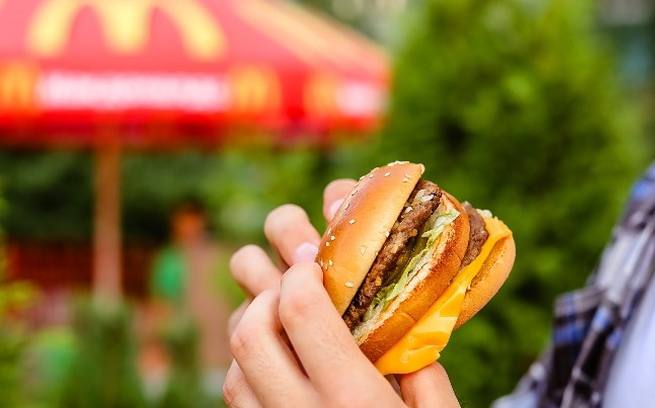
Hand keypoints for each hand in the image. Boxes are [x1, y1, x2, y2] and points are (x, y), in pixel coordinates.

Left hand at [224, 179, 460, 406]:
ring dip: (251, 319)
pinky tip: (277, 351)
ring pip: (233, 362)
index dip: (301, 271)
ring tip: (279, 305)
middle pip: (250, 330)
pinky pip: (235, 390)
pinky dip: (247, 359)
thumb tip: (402, 305)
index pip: (301, 308)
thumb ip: (421, 367)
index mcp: (352, 396)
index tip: (315, 260)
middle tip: (290, 274)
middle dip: (262, 286)